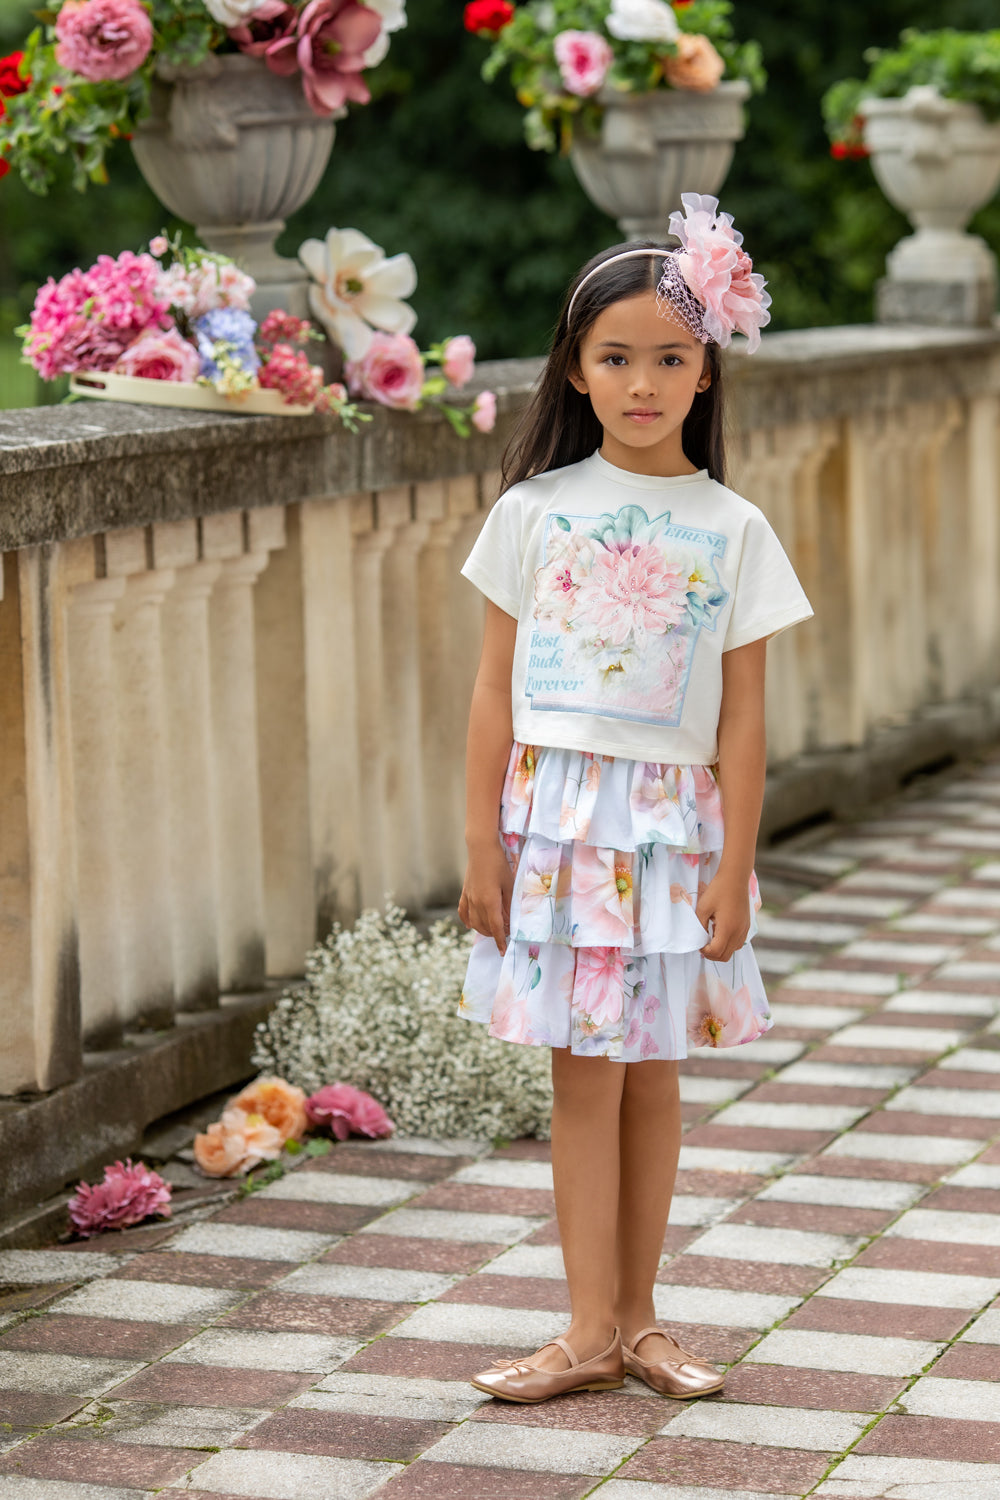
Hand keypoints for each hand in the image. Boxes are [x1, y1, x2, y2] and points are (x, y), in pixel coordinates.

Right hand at [459, 840, 513, 954]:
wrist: (481, 848)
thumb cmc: (499, 864)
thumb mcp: (509, 885)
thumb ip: (509, 905)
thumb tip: (509, 921)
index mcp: (490, 902)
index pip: (495, 927)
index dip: (500, 940)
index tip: (503, 951)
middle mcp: (477, 903)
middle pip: (484, 927)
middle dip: (493, 935)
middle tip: (504, 934)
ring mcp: (469, 898)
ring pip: (473, 922)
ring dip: (482, 930)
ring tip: (492, 931)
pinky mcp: (465, 892)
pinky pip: (463, 911)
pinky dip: (467, 920)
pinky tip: (470, 925)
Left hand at [696, 870, 750, 962]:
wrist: (735, 878)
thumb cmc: (717, 890)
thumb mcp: (703, 908)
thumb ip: (700, 926)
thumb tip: (701, 939)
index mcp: (727, 929)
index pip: (716, 952)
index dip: (705, 951)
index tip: (699, 943)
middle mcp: (738, 932)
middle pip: (725, 956)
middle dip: (712, 954)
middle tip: (703, 945)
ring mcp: (744, 929)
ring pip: (733, 951)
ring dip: (721, 950)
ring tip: (711, 938)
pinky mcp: (747, 926)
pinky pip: (738, 943)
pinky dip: (729, 944)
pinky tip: (720, 933)